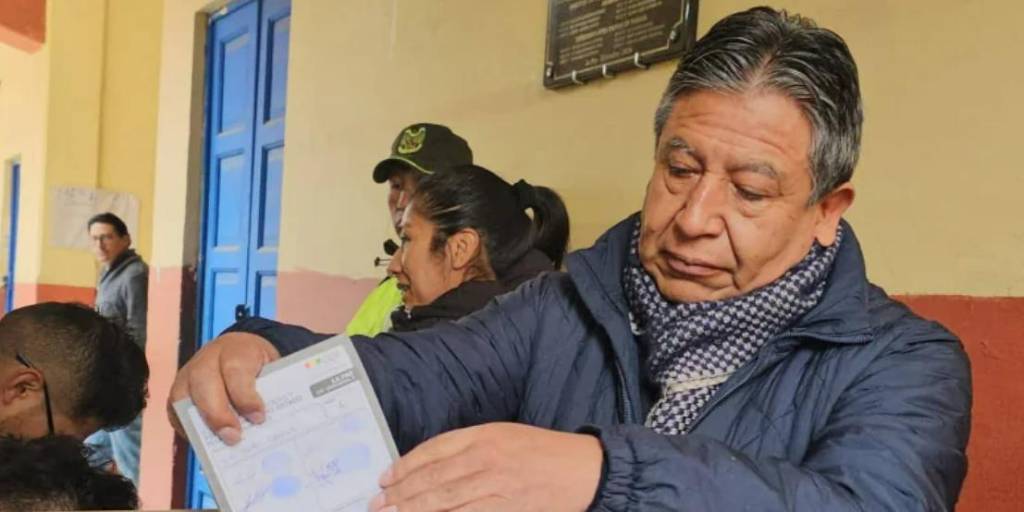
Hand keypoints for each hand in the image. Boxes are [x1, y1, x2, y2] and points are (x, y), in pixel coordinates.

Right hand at [166, 332, 280, 443]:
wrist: (240, 349)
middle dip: (218, 414)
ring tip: (218, 445)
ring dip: (200, 424)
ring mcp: (188, 372)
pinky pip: (175, 410)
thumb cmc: (258, 365)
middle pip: (205, 384)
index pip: (236, 371)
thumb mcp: (272, 369)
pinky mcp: (178, 388)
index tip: (258, 418)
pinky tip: (205, 442)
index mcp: (236, 349)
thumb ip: (269, 391)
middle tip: (234, 438)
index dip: (245, 397)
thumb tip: (264, 422)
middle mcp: (207, 358)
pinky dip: (188, 427)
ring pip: (183, 396)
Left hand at [370, 423, 602, 511]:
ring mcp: (496, 487)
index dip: (405, 466)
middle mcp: (487, 459)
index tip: (385, 479)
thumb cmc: (544, 452)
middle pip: (433, 478)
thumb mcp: (505, 436)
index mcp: (485, 435)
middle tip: (378, 505)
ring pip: (444, 501)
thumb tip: (430, 467)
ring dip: (413, 509)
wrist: (585, 470)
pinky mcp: (507, 510)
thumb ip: (469, 448)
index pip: (433, 450)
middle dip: (401, 494)